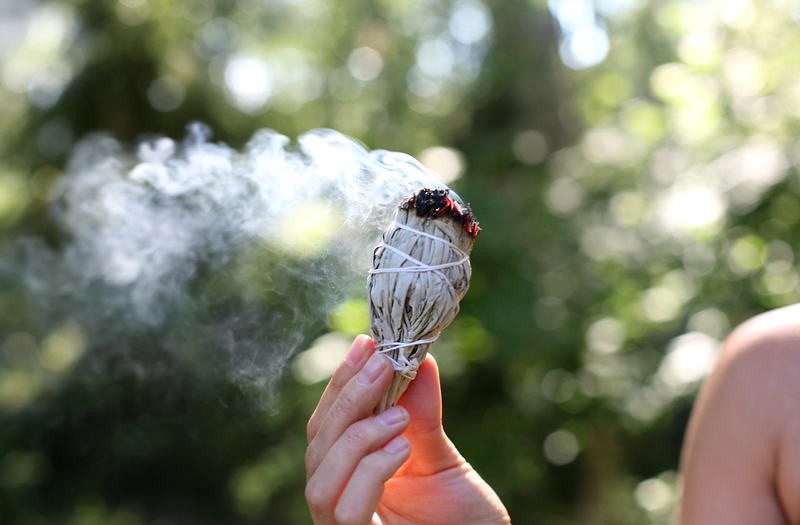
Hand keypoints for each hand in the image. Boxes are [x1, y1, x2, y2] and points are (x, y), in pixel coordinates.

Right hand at [305, 335, 510, 524]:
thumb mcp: (443, 462)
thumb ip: (424, 416)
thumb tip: (419, 359)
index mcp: (355, 474)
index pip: (331, 423)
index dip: (341, 383)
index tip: (364, 343)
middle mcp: (342, 499)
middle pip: (317, 443)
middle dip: (346, 398)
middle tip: (380, 363)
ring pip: (319, 476)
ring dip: (356, 435)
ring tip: (399, 417)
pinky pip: (343, 511)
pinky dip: (368, 472)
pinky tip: (401, 447)